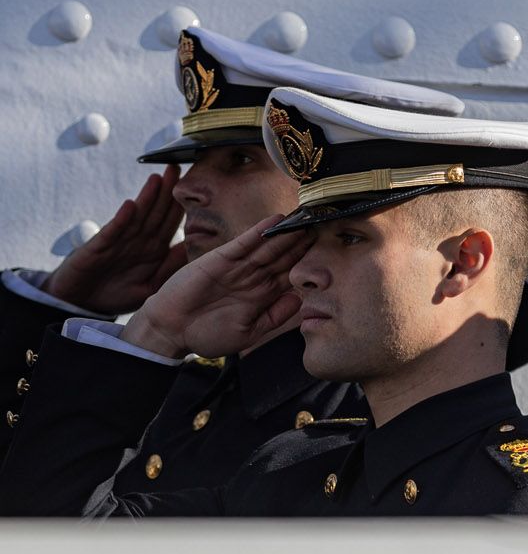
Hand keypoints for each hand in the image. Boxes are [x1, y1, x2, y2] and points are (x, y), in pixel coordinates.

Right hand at [41, 167, 186, 314]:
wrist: (80, 304)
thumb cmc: (116, 294)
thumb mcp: (150, 286)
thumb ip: (169, 268)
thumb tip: (195, 250)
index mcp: (154, 249)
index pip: (170, 222)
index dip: (181, 204)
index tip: (197, 185)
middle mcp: (138, 241)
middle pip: (156, 212)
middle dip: (167, 191)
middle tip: (178, 167)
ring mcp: (118, 242)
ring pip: (137, 216)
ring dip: (147, 197)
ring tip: (158, 178)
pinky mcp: (98, 248)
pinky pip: (112, 232)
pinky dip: (122, 219)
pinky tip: (131, 206)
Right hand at [121, 217, 311, 359]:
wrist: (170, 330)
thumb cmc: (207, 334)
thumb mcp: (248, 332)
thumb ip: (274, 316)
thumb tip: (300, 302)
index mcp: (263, 295)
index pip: (291, 275)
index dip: (309, 263)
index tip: (331, 252)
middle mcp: (254, 277)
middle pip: (284, 256)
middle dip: (304, 242)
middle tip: (325, 225)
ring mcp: (238, 267)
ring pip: (269, 247)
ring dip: (287, 233)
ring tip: (307, 219)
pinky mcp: (221, 259)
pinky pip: (244, 244)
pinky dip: (259, 232)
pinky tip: (275, 221)